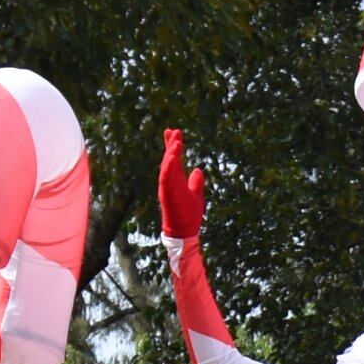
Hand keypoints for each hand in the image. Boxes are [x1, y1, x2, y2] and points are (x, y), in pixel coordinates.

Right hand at [158, 128, 207, 244]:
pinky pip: (165, 178)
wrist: (185, 232)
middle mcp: (170, 182)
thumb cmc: (189, 215)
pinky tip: (171, 157)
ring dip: (171, 154)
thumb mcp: (196, 194)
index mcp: (176, 180)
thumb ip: (196, 182)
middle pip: (169, 159)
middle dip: (171, 145)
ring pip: (167, 167)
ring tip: (176, 142)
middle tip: (173, 131)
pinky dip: (168, 167)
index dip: (174, 145)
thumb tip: (197, 170)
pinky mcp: (167, 195)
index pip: (174, 159)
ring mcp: (167, 188)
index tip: (175, 132)